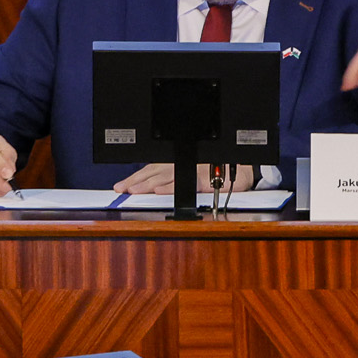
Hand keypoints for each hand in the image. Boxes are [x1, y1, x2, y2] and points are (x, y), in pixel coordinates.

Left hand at [114, 163, 256, 194]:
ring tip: (135, 191)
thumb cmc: (211, 172)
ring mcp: (192, 172)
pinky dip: (173, 188)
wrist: (239, 171)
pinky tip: (160, 192)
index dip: (133, 179)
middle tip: (121, 189)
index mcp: (173, 164)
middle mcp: (180, 166)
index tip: (118, 187)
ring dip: (149, 184)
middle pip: (153, 174)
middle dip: (136, 182)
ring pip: (166, 177)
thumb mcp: (186, 175)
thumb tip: (147, 189)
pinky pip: (187, 185)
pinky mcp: (204, 180)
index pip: (148, 172)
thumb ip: (168, 179)